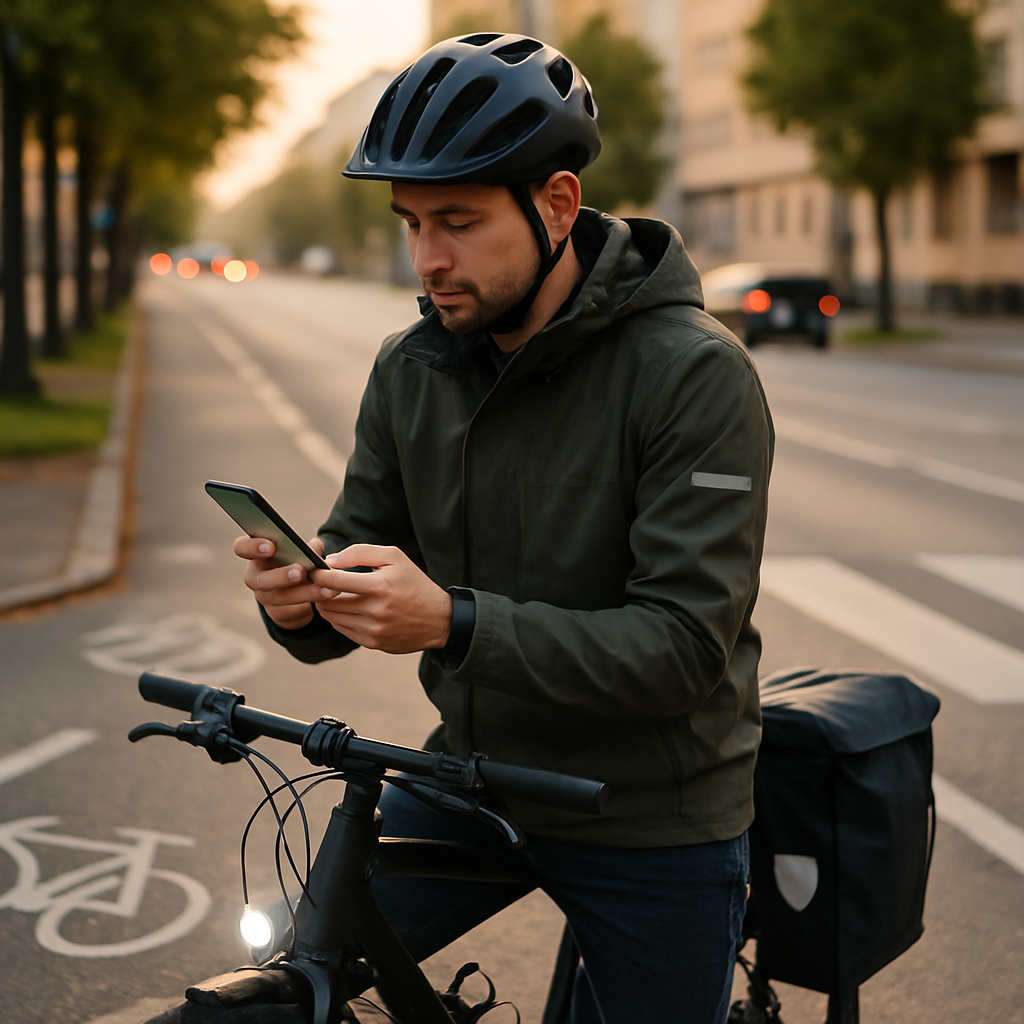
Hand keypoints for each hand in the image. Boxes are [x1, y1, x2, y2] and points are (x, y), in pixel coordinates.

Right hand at [233, 535, 325, 628]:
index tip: (271, 547)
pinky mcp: (277, 614)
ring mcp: (264, 598)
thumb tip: (315, 545)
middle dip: (280, 576)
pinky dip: (310, 604)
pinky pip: (291, 611)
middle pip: (258, 579)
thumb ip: (306, 548)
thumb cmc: (296, 564)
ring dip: (304, 593)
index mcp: (257, 556)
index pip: (242, 548)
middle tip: (301, 572)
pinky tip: (325, 598)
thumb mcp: (301, 553)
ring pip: (279, 597)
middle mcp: (255, 577)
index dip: (252, 547)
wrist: (298, 594)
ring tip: (326, 589)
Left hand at [310, 544, 452, 653]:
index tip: (313, 570)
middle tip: (320, 583)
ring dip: (327, 605)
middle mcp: (375, 610)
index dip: (318, 575)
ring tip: (332, 595)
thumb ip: (360, 553)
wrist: (439, 619)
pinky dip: (339, 619)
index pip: (334, 581)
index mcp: (379, 586)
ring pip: (332, 618)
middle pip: (328, 602)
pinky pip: (342, 630)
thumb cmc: (414, 583)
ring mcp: (373, 630)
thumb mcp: (394, 557)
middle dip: (319, 591)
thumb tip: (330, 561)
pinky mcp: (372, 642)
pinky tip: (347, 609)